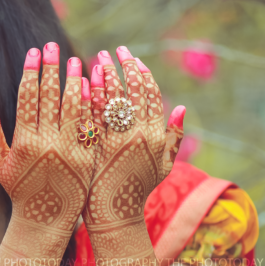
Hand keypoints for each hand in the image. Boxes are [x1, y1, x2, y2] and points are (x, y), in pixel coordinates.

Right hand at [0, 43, 95, 235]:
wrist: (47, 217)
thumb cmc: (19, 187)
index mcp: (25, 142)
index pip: (28, 97)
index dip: (31, 72)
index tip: (34, 52)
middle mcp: (48, 143)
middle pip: (51, 96)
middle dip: (52, 68)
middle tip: (52, 46)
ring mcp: (70, 150)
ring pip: (73, 106)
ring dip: (74, 80)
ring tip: (75, 60)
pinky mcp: (88, 156)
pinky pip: (90, 123)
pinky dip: (91, 103)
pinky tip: (91, 85)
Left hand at [84, 47, 184, 229]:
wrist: (114, 215)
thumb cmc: (138, 189)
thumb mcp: (163, 165)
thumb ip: (173, 136)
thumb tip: (181, 106)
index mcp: (156, 136)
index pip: (151, 95)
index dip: (142, 74)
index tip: (133, 58)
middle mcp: (138, 135)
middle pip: (132, 91)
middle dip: (123, 67)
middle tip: (114, 50)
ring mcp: (115, 140)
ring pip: (112, 99)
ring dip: (105, 75)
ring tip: (97, 58)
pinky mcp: (95, 146)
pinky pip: (93, 114)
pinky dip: (90, 95)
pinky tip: (83, 80)